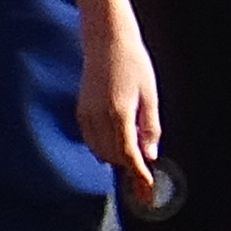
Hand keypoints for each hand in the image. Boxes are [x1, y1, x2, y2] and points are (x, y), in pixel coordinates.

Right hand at [81, 33, 164, 203]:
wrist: (107, 40)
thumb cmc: (133, 63)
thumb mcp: (150, 95)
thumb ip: (150, 127)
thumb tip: (150, 154)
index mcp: (119, 114)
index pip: (128, 155)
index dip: (139, 175)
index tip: (147, 190)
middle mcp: (99, 117)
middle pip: (114, 156)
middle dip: (130, 168)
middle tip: (145, 177)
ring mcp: (86, 114)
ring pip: (100, 150)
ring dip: (117, 157)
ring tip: (135, 156)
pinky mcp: (81, 110)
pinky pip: (91, 138)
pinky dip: (104, 146)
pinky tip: (118, 143)